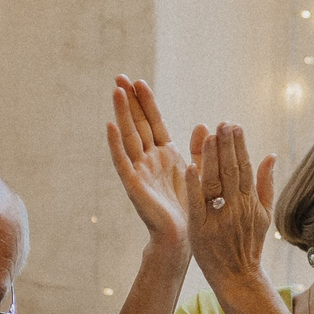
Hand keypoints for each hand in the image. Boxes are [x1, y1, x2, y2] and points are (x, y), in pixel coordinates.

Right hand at [105, 77, 191, 259]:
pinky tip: (109, 126)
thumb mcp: (199, 173)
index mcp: (165, 155)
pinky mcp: (134, 186)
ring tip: (116, 91)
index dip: (146, 102)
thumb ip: (200, 150)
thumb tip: (204, 125)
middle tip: (119, 76)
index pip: (153, 122)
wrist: (184, 237)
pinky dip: (115, 144)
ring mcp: (140, 171)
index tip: (138, 81)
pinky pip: (123, 162)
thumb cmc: (190, 208)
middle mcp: (149, 160)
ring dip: (122, 114)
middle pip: (137, 124)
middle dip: (129, 100)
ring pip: (128, 137)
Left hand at [184, 121, 275, 292]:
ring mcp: (219, 217)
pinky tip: (191, 167)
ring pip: (215, 182)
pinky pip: (197, 204)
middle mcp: (236, 206)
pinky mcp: (201, 228)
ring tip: (208, 135)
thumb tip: (271, 155)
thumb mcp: (264, 215)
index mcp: (250, 201)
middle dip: (227, 145)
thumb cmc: (249, 245)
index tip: (234, 125)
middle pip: (231, 170)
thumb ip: (266, 184)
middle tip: (223, 123)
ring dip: (212, 158)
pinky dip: (194, 186)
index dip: (239, 145)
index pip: (245, 167)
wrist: (238, 277)